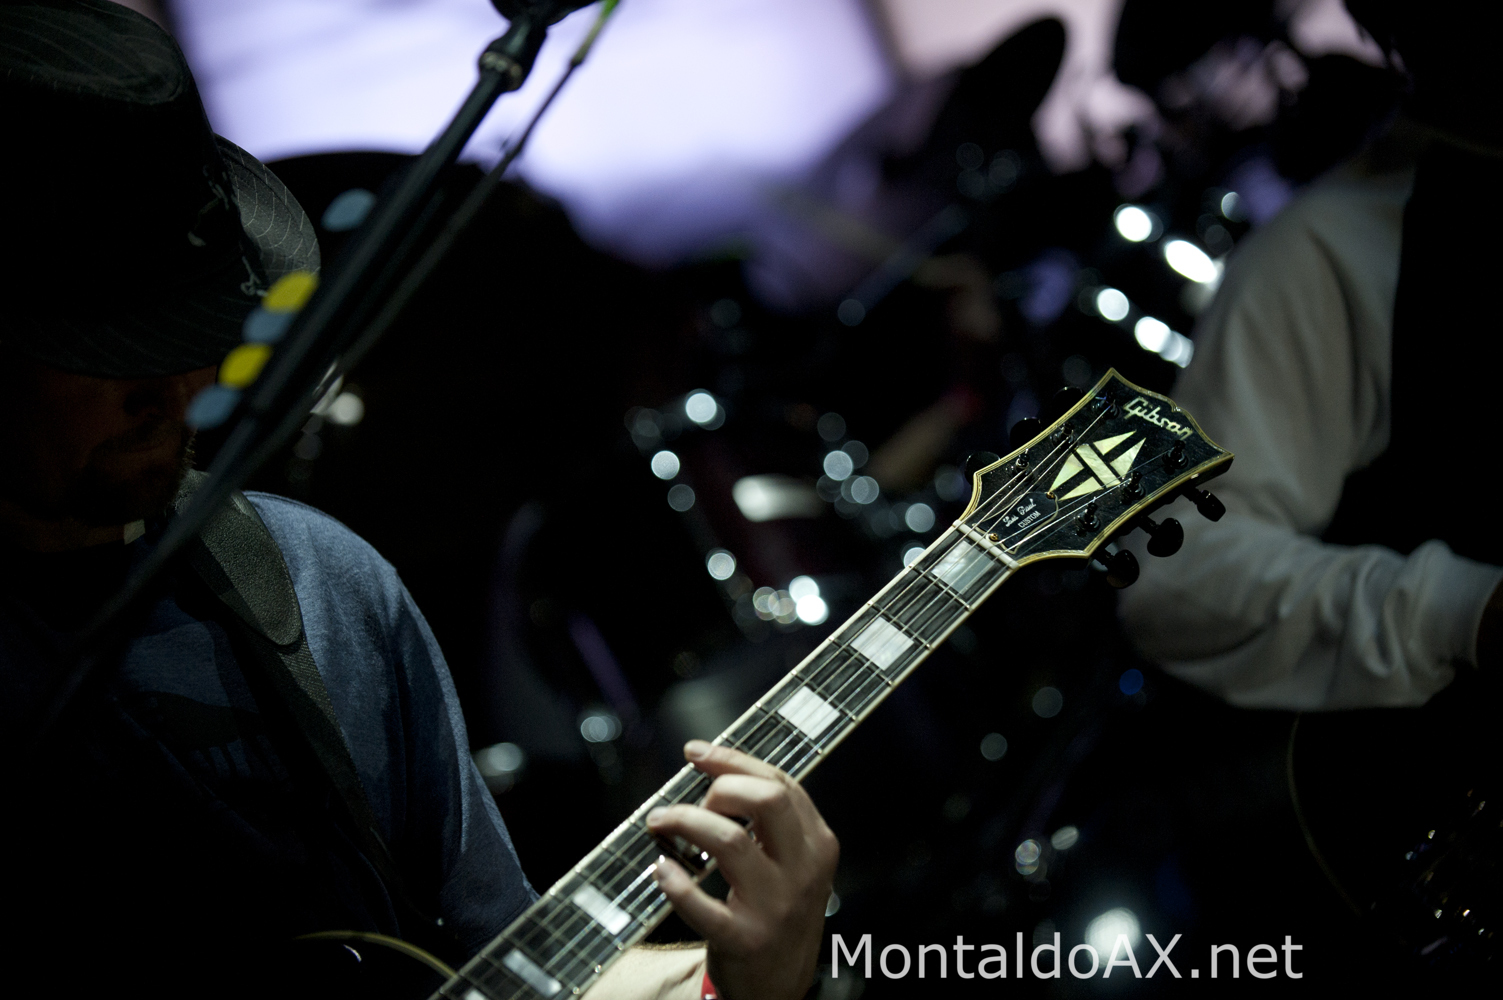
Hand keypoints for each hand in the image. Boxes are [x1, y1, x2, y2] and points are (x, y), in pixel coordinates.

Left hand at [646, 740, 837, 999]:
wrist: (778, 983)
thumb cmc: (778, 909)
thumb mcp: (794, 862)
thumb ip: (771, 821)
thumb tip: (714, 771)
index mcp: (817, 844)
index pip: (780, 783)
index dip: (733, 760)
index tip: (697, 752)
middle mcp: (803, 871)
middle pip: (767, 800)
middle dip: (720, 786)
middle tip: (693, 798)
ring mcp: (775, 906)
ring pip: (728, 840)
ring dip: (685, 820)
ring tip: (661, 821)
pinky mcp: (743, 938)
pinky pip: (700, 902)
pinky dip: (674, 881)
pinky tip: (661, 869)